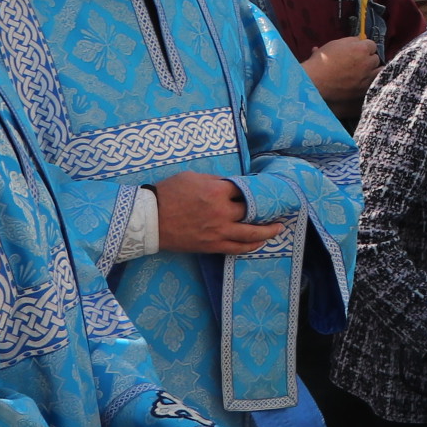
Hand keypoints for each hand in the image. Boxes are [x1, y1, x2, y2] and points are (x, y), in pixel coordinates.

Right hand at [152, 172, 281, 253]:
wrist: (148, 219)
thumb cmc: (168, 193)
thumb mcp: (192, 177)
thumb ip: (215, 181)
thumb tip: (232, 185)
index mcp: (216, 191)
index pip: (245, 190)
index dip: (255, 190)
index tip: (263, 190)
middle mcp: (221, 212)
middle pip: (252, 212)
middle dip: (267, 211)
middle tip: (279, 210)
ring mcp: (217, 231)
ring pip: (250, 234)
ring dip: (266, 232)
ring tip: (277, 229)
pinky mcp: (211, 246)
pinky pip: (236, 248)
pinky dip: (250, 246)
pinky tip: (258, 243)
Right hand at [303, 36, 380, 120]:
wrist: (313, 83)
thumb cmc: (321, 63)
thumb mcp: (334, 44)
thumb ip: (350, 41)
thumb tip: (359, 39)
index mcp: (361, 49)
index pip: (372, 45)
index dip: (365, 47)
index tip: (360, 50)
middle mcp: (367, 63)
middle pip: (376, 58)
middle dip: (369, 59)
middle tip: (359, 62)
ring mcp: (367, 78)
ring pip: (378, 72)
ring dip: (373, 71)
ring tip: (363, 72)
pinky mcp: (364, 91)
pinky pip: (374, 84)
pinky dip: (371, 82)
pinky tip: (364, 81)